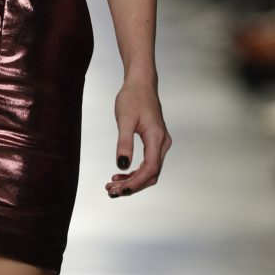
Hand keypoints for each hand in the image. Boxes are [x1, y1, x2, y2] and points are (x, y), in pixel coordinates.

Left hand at [106, 75, 171, 197]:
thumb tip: (122, 165)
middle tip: (111, 191)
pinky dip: (135, 171)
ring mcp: (160, 143)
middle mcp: (162, 143)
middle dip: (133, 185)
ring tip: (113, 185)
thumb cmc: (133, 97)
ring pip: (150, 170)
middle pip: (152, 173)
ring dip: (133, 180)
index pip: (150, 168)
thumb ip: (124, 143)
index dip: (136, 182)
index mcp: (156, 137)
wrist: (141, 83)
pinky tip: (121, 173)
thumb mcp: (124, 120)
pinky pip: (148, 162)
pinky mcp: (155, 142)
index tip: (120, 190)